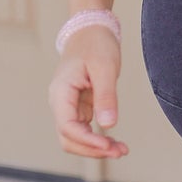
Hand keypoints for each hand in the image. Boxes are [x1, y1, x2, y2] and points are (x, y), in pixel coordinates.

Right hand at [47, 25, 128, 158]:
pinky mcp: (78, 108)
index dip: (88, 141)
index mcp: (61, 92)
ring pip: (75, 138)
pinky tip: (115, 142)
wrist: (90, 30)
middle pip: (68, 138)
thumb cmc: (96, 44)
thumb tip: (108, 125)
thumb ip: (106, 96)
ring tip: (121, 150)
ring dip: (95, 148)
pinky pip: (84, 130)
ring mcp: (68, 106)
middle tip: (120, 151)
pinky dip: (98, 139)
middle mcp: (60, 102)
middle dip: (92, 149)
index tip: (109, 145)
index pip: (67, 126)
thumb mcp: (105, 67)